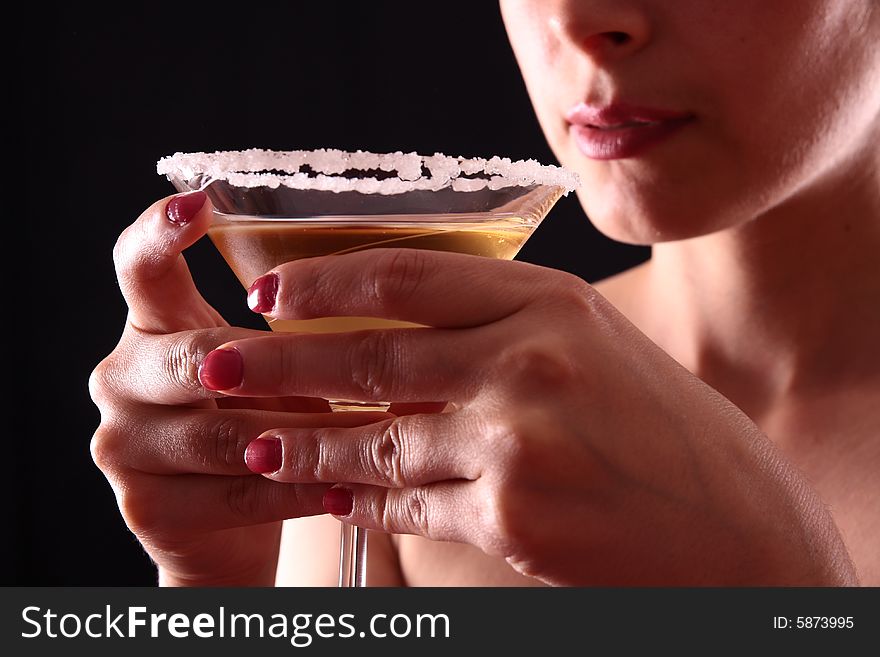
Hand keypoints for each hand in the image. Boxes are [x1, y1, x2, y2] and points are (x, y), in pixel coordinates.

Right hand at [89, 192, 385, 585]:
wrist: (223, 530)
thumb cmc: (258, 427)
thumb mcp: (269, 373)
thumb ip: (288, 339)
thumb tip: (388, 304)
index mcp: (151, 328)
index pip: (137, 267)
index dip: (159, 231)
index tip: (199, 203)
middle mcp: (121, 378)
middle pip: (195, 356)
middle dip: (276, 369)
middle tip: (355, 373)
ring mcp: (123, 445)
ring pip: (224, 433)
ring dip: (309, 435)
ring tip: (376, 433)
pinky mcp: (144, 506)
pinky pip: (234, 494)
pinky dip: (297, 491)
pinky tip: (342, 489)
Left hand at [202, 248, 856, 584]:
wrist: (737, 529)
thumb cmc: (663, 431)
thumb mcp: (592, 348)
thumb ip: (501, 332)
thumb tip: (396, 339)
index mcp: (551, 302)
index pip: (407, 277)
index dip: (325, 282)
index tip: (267, 291)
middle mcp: (529, 361)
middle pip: (371, 355)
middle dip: (279, 362)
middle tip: (216, 362)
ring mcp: (517, 441)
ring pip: (377, 440)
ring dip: (306, 446)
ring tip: (253, 445)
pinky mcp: (510, 517)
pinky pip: (410, 504)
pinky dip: (364, 501)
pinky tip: (332, 497)